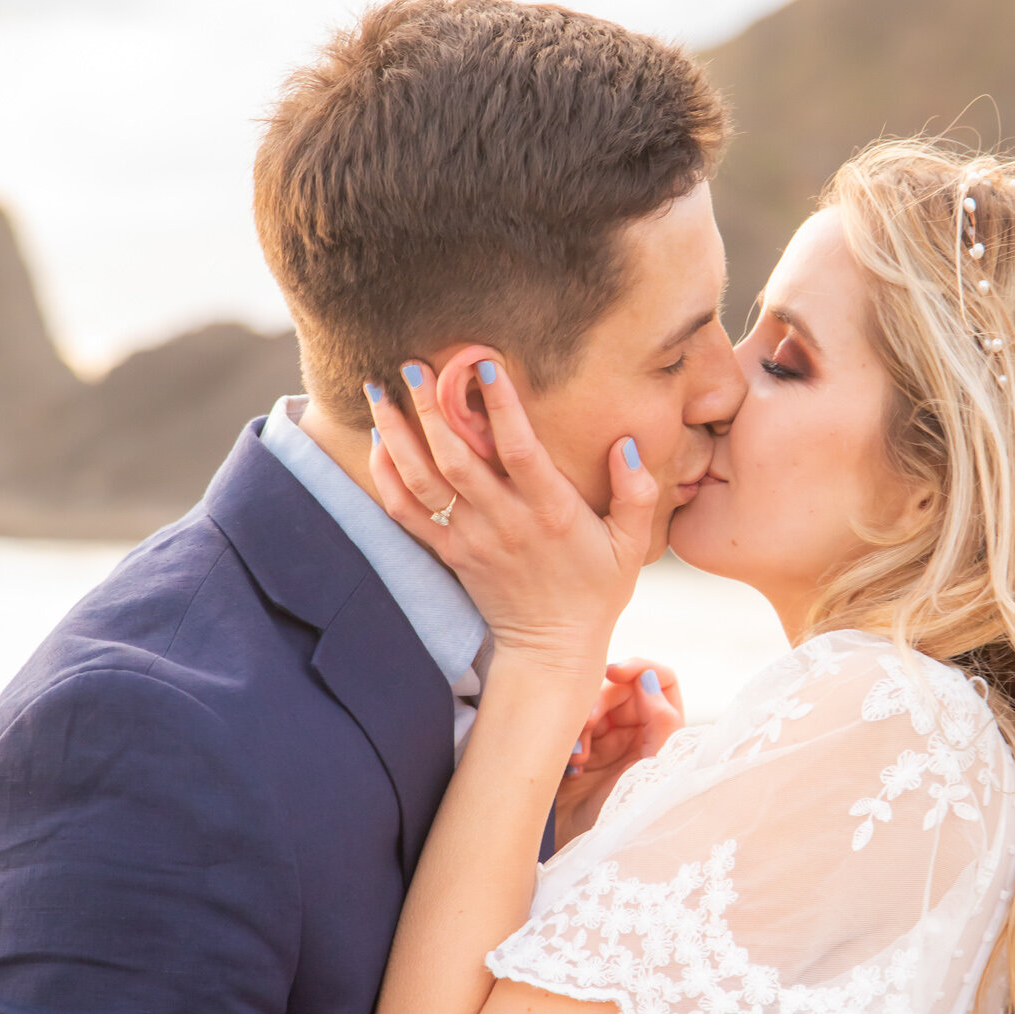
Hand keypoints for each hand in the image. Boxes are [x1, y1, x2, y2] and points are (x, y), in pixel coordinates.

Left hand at [366, 362, 656, 685]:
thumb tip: (626, 444)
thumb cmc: (596, 591)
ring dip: (397, 433)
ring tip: (378, 390)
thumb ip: (636, 493)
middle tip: (412, 364)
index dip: (500, 406)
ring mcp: (470, 539)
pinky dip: (387, 476)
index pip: (520, 450)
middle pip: (456, 458)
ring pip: (422, 480)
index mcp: (551, 512)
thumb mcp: (632, 546)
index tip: (482, 365)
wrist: (552, 649)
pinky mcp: (449, 554)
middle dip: (430, 407)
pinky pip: (407, 514)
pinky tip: (378, 441)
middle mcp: (504, 521)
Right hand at [557, 660, 683, 844]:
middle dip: (600, 699)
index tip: (614, 672)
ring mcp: (608, 744)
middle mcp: (639, 733)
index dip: (640, 668)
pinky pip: (570, 728)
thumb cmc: (632, 823)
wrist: (592, 861)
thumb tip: (650, 680)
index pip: (661, 681)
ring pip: (591, 704)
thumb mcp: (653, 774)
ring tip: (578, 754)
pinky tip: (569, 764)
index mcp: (664, 733)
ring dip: (581, 722)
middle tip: (585, 723)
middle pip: (619, 689)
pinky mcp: (580, 757)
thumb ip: (661, 723)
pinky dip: (567, 738)